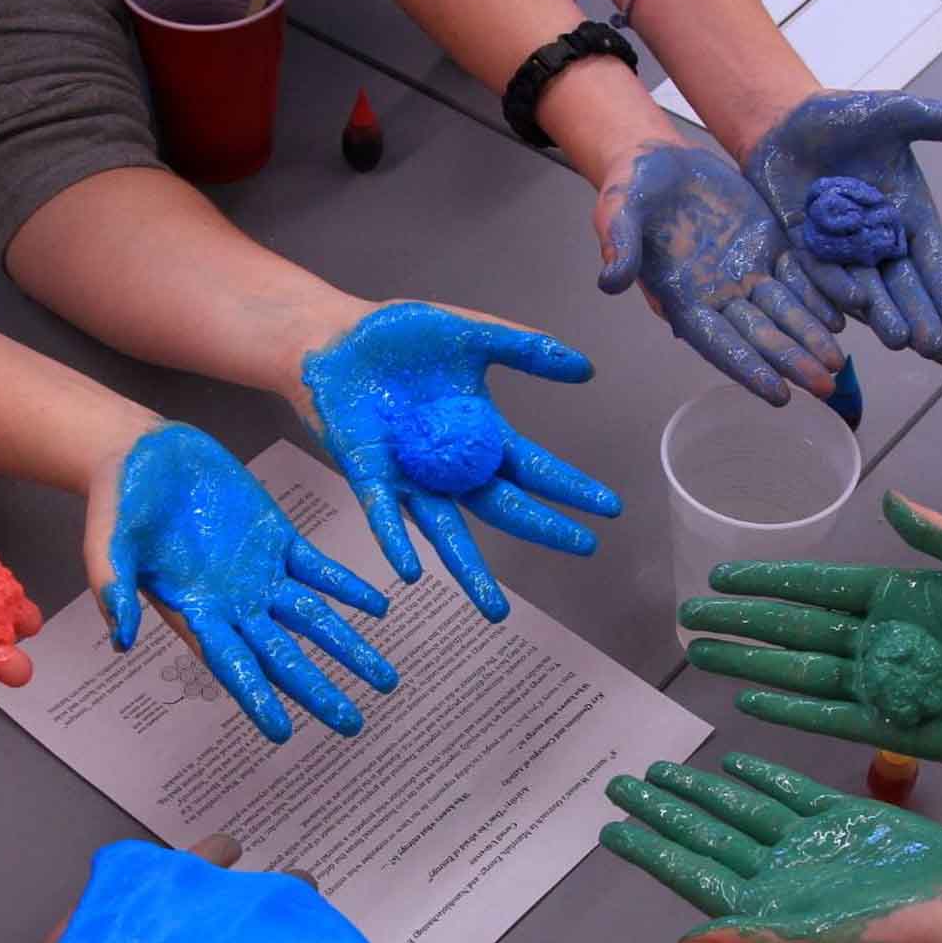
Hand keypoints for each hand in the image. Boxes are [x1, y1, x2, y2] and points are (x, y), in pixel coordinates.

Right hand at [90, 422, 398, 742]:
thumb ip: (115, 589)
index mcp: (195, 611)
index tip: (282, 732)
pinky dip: (348, 589)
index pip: (231, 665)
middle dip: (318, 690)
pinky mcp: (277, 539)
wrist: (141, 453)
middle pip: (284, 656)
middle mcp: (234, 604)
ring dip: (348, 648)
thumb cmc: (117, 502)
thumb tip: (120, 641)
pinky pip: (320, 571)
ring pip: (313, 620)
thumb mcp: (108, 544)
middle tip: (352, 724)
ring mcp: (260, 574)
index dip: (256, 697)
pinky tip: (379, 607)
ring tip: (385, 680)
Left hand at [295, 302, 621, 620]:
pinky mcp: (369, 476)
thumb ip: (524, 348)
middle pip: (502, 506)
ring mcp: (411, 476)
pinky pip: (385, 515)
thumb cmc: (395, 337)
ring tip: (493, 609)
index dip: (568, 487)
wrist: (333, 338)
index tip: (608, 508)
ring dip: (469, 570)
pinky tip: (411, 571)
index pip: (532, 467)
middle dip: (544, 527)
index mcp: (479, 431)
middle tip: (584, 546)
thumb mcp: (470, 333)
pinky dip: (396, 541)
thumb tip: (584, 368)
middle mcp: (450, 463)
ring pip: (446, 533)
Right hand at [594, 140, 844, 404]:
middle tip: (825, 387)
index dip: (748, 368)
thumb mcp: (617, 211)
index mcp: (682, 296)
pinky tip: (844, 313)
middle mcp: (719, 294)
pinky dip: (820, 294)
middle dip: (791, 360)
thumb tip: (610, 283)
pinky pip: (799, 274)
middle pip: (760, 335)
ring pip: (785, 310)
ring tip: (838, 362)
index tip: (777, 394)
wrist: (658, 159)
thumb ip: (618, 246)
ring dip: (811, 336)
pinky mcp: (768, 243)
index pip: (719, 342)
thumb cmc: (631, 188)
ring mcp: (746, 270)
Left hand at [599, 751, 941, 942]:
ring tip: (661, 769)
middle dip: (662, 810)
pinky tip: (730, 765)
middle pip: (705, 834)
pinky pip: (790, 794)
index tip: (611, 828)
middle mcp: (779, 875)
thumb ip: (742, 938)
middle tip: (620, 783)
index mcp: (763, 907)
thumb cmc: (888, 939)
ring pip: (740, 810)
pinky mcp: (843, 819)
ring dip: (701, 791)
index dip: (649, 849)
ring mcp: (809, 846)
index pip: (690, 871)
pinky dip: (760, 778)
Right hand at [682, 490, 941, 765]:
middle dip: (741, 624)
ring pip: (798, 673)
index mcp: (899, 596)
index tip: (723, 576)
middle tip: (691, 619)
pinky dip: (787, 711)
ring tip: (702, 657)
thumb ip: (933, 534)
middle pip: (793, 630)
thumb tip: (887, 498)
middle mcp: (880, 640)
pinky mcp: (891, 727)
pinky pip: (827, 718)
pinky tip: (747, 702)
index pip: (817, 588)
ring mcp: (881, 685)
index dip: (768, 582)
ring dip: (749, 665)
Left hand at [747, 91, 941, 356]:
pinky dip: (832, 293)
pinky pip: (819, 276)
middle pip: (903, 285)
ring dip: (882, 315)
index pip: (934, 259)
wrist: (783, 122)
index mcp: (908, 214)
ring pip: (865, 289)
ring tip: (899, 341)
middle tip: (932, 348)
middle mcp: (878, 240)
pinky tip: (846, 315)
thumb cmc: (845, 116)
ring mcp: (840, 249)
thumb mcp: (897, 115)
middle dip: (919, 315)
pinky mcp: (803, 251)